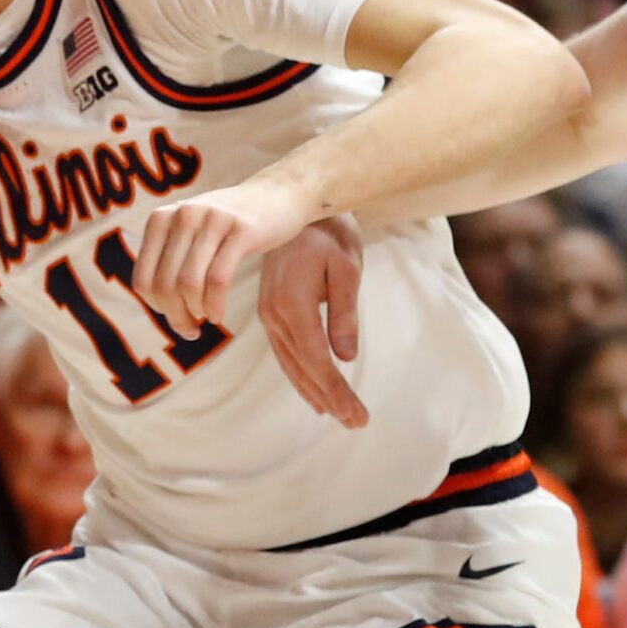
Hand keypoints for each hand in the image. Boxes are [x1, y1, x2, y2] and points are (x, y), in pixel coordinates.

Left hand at [133, 177, 314, 330]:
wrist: (278, 193)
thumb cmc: (231, 224)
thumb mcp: (192, 231)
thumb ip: (170, 259)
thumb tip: (159, 306)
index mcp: (162, 219)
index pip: (143, 279)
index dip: (157, 308)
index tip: (176, 318)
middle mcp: (183, 215)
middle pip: (165, 286)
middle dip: (177, 316)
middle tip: (192, 329)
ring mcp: (212, 220)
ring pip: (189, 284)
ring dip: (196, 312)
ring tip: (207, 318)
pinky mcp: (241, 230)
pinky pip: (218, 280)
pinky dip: (214, 305)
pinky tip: (218, 314)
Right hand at [257, 215, 369, 428]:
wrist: (298, 205)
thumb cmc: (330, 233)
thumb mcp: (347, 268)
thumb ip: (344, 313)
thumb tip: (345, 357)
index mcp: (292, 304)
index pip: (317, 360)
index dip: (337, 392)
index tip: (357, 415)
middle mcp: (274, 314)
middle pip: (303, 369)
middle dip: (330, 399)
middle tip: (356, 423)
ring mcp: (269, 314)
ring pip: (291, 365)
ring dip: (315, 392)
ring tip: (338, 414)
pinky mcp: (270, 312)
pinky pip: (285, 353)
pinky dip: (300, 375)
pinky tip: (313, 390)